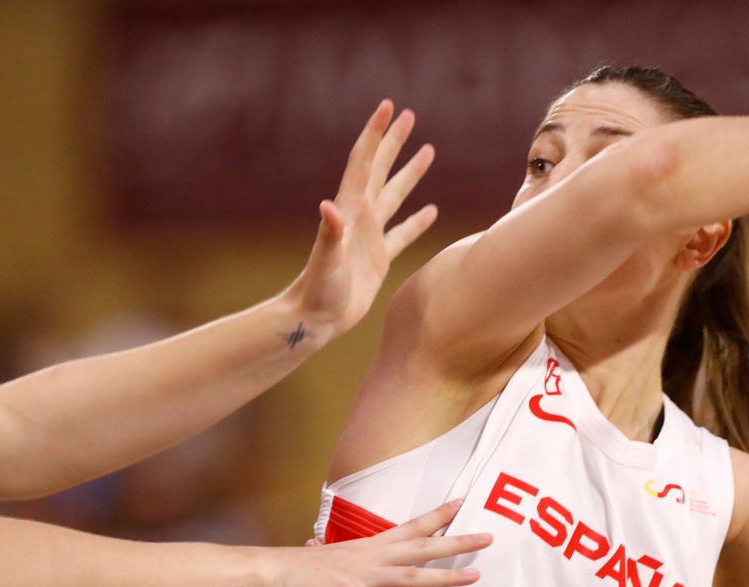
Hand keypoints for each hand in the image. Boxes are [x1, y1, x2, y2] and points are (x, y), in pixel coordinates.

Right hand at [258, 499, 489, 586]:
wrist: (270, 573)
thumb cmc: (293, 569)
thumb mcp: (317, 558)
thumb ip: (324, 554)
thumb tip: (315, 547)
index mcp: (368, 547)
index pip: (410, 526)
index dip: (437, 515)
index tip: (462, 502)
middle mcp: (372, 557)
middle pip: (423, 545)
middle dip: (457, 541)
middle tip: (488, 536)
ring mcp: (364, 576)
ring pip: (413, 573)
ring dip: (446, 575)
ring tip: (475, 576)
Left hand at [284, 101, 438, 335]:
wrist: (316, 317)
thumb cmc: (318, 289)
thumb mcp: (326, 260)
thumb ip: (330, 234)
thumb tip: (329, 207)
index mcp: (350, 209)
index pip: (364, 162)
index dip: (376, 134)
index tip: (388, 107)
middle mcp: (361, 217)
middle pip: (381, 169)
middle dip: (394, 141)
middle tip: (409, 115)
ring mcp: (371, 236)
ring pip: (395, 195)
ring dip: (410, 173)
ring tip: (428, 150)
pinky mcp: (379, 258)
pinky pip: (403, 234)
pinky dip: (417, 221)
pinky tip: (432, 210)